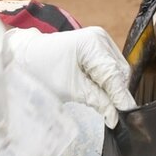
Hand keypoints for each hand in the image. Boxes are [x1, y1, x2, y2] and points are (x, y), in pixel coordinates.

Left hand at [5, 26, 136, 126]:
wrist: (28, 56)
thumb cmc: (43, 71)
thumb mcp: (71, 90)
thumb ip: (98, 102)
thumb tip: (117, 118)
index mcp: (91, 44)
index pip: (114, 75)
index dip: (121, 98)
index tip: (127, 117)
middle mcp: (100, 37)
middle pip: (119, 72)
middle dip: (117, 93)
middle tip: (113, 114)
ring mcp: (101, 39)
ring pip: (118, 70)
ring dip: (114, 87)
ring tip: (103, 102)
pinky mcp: (99, 45)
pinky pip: (112, 66)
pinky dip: (108, 80)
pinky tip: (99, 89)